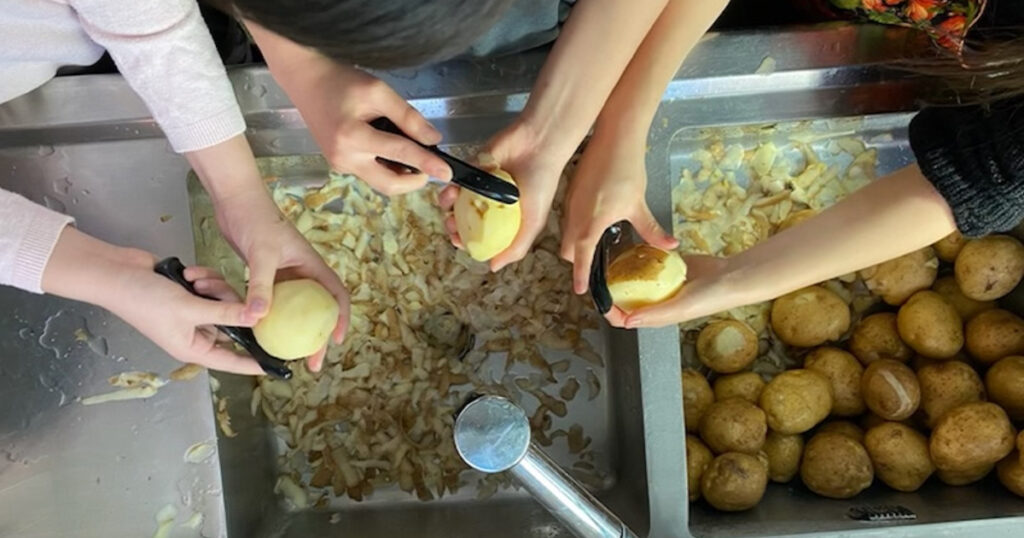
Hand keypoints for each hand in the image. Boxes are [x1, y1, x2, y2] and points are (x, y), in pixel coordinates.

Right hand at [42, 228, 264, 374]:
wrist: (115, 273)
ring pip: (224, 302)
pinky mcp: (190, 294)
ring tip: (195, 280)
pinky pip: (212, 288)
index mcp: (194, 348)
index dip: (254, 362)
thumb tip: (257, 318)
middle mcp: (195, 333)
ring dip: (214, 288)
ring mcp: (192, 313)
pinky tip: (188, 272)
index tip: (277, 364)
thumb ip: (226, 313)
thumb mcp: (189, 308)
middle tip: (216, 292)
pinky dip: (204, 278)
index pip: (232, 361)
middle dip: (229, 305)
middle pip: (232, 325)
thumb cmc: (145, 300)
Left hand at [212, 188, 348, 370]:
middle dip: (318, 337)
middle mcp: (303, 272)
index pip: (336, 296)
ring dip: (296, 332)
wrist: (236, 200)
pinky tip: (265, 335)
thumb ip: (260, 286)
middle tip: (311, 362)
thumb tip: (258, 318)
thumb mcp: (261, 254)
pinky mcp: (268, 275)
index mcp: (312, 265)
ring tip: (291, 355)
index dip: (340, 320)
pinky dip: (275, 320)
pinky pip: (276, 303)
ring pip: (297, 310)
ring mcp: (286, 275)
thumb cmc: (255, 220)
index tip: (335, 342)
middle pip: (318, 310)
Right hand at [278, 57, 451, 194]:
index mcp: (353, 137)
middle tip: (430, 167)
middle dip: (414, 181)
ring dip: (400, 173)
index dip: (427, 163)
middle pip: (389, 184)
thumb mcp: (378, 91)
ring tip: (410, 151)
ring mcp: (340, 165)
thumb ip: (407, 117)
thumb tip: (432, 139)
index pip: (400, 154)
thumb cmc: (340, 81)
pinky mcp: (339, 164)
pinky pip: (369, 173)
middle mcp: (344, 158)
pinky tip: (390, 148)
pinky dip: (386, 166)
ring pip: (380, 181)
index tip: (447, 172)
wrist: (306, 80)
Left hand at [438, 120, 571, 270]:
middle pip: (463, 221)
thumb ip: (516, 247)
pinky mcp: (471, 168)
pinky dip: (449, 189)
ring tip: (451, 209)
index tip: (460, 243)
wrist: (538, 146)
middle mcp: (489, 204)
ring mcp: (478, 186)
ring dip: (447, 209)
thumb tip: (493, 268)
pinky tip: (453, 191)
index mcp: (504, 219)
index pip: (480, 236)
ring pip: (454, 203)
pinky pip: (454, 182)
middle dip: (453, 227)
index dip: (467, 242)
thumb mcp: (534, 222)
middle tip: (452, 227)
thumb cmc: (541, 184)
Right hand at [560, 131, 677, 293]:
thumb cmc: (626, 170)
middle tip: (591, 266)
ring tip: (592, 246)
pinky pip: (567, 217)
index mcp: (589, 224)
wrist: (613, 138)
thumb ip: (651, 230)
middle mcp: (573, 216)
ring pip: (564, 233)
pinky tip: (592, 221)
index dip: (580, 276)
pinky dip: (574, 226)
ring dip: (573, 242)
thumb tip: (670, 246)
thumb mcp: (638, 204)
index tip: (581, 290)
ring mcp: (569, 203)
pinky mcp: (570, 192)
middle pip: (566, 249)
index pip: (579, 258)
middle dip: (575, 260)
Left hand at [605, 255, 734, 328]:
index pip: (624, 318)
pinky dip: (640, 259)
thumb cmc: (710, 298)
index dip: (609, 311)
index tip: (600, 298)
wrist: (729, 276)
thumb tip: (627, 321)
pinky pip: (648, 264)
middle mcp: (656, 302)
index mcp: (655, 316)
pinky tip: (633, 251)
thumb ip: (654, 314)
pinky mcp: (666, 269)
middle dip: (612, 290)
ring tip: (611, 262)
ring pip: (634, 280)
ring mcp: (660, 285)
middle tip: (602, 275)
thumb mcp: (679, 307)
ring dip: (623, 273)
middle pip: (625, 298)